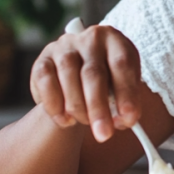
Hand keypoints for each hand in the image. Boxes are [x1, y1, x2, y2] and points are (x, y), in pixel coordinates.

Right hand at [30, 25, 142, 142]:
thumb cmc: (107, 80)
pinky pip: (47, 83)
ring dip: (78, 109)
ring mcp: (65, 46)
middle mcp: (90, 38)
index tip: (130, 118)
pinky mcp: (43, 60)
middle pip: (94, 74)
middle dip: (99, 109)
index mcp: (116, 40)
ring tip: (85, 123)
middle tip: (104, 135)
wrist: (78, 72)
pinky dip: (56, 107)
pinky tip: (66, 120)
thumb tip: (123, 121)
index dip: (127, 92)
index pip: (123, 64)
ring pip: (70, 78)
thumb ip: (124, 101)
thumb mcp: (122, 85)